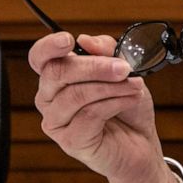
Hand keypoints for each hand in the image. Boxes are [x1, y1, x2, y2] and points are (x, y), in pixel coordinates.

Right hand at [29, 32, 178, 182]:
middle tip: (124, 68)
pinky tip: (130, 100)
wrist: (141, 143)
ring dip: (112, 86)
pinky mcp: (70, 140)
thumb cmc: (128, 106)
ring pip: (76, 94)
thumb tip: (86, 40)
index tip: (68, 40)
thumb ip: (107, 52)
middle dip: (95, 66)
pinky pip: (90, 114)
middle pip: (57, 72)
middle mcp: (50, 98)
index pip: (40, 58)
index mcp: (58, 77)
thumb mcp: (125, 71)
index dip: (49, 46)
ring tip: (135, 86)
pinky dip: (116, 102)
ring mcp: (56, 121)